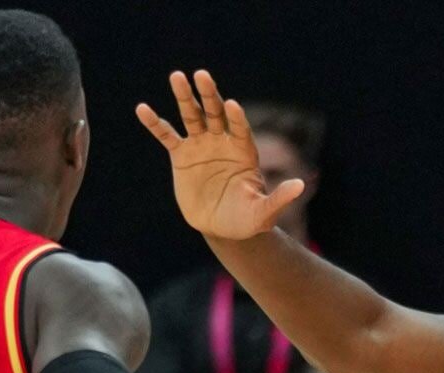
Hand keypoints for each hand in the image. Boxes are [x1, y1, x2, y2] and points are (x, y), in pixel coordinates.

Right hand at [138, 70, 304, 240]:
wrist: (223, 227)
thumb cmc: (247, 219)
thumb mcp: (264, 212)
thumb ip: (279, 198)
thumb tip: (301, 185)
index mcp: (244, 152)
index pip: (240, 129)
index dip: (236, 118)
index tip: (231, 104)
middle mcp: (223, 142)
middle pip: (215, 114)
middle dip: (209, 95)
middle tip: (202, 75)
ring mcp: (201, 146)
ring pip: (192, 117)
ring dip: (184, 97)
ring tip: (177, 76)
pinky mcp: (181, 156)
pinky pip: (167, 136)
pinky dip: (155, 123)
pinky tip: (143, 109)